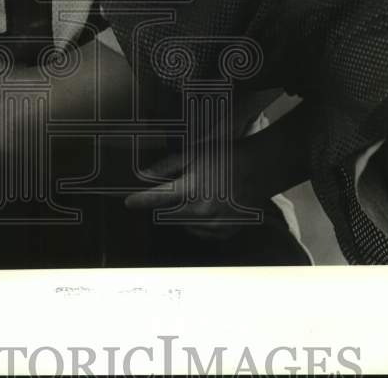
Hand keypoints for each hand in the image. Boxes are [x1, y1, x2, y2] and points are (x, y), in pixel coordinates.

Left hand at [124, 146, 261, 239]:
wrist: (259, 168)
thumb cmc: (224, 157)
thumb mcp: (194, 154)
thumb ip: (167, 167)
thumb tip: (145, 176)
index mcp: (191, 190)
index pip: (157, 199)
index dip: (140, 200)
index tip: (128, 203)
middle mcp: (201, 212)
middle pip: (170, 216)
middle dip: (167, 206)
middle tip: (177, 192)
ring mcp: (215, 225)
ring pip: (185, 225)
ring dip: (182, 215)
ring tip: (196, 197)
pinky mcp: (225, 233)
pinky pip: (202, 233)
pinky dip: (198, 224)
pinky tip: (206, 208)